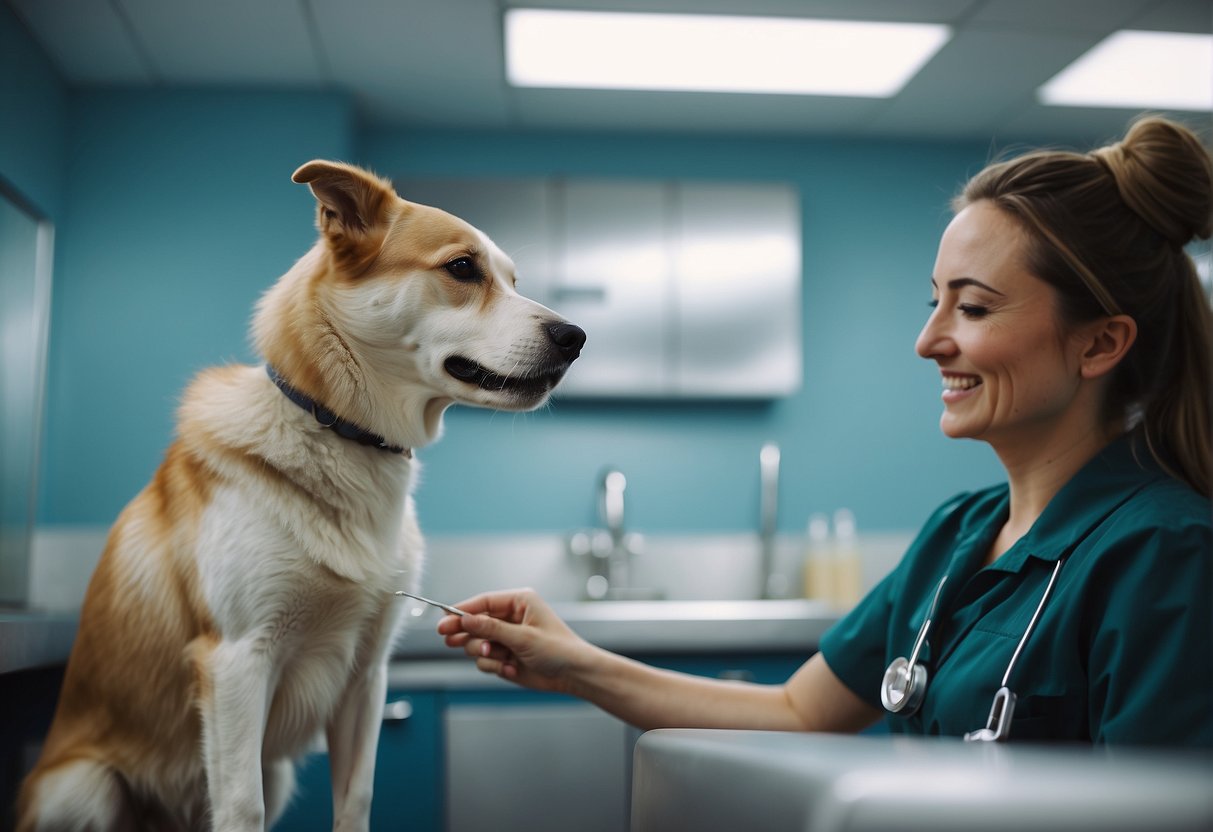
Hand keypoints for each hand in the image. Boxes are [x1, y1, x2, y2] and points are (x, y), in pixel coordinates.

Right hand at [437, 588, 588, 692]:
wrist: (573, 674)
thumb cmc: (558, 649)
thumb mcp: (523, 638)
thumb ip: (491, 629)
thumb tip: (465, 619)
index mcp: (519, 602)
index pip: (483, 602)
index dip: (462, 611)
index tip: (444, 620)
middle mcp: (510, 617)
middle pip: (474, 622)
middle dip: (465, 633)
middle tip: (448, 639)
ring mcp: (506, 637)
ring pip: (476, 642)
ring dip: (483, 652)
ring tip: (498, 657)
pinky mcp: (504, 655)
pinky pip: (484, 660)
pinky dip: (493, 665)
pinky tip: (509, 668)